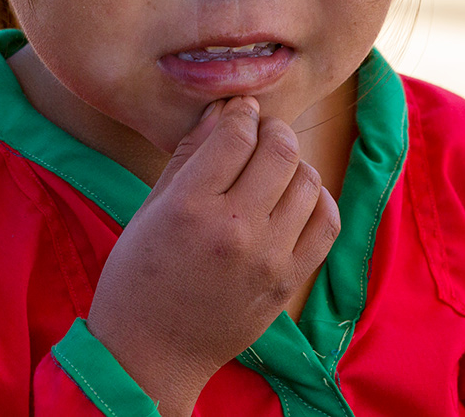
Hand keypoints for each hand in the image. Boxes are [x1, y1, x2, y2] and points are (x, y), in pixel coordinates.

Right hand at [85, 97, 340, 415]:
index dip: (241, 113)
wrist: (152, 354)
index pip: (235, 135)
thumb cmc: (138, 277)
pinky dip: (318, 199)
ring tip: (274, 167)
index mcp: (190, 207)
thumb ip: (189, 154)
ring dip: (294, 163)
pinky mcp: (289, 281)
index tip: (239, 112)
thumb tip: (222, 109)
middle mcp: (234, 230)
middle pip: (279, 151)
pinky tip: (296, 196)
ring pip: (308, 181)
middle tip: (261, 131)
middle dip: (273, 129)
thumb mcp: (151, 208)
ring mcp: (268, 258)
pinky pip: (326, 222)